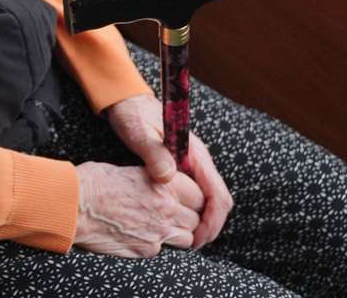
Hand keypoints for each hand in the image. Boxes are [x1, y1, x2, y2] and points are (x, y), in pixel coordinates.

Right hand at [73, 161, 203, 257]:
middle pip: (195, 219)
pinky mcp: (145, 250)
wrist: (74, 205)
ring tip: (161, 228)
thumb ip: (153, 180)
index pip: (199, 196)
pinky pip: (162, 250)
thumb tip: (160, 183)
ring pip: (186, 239)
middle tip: (174, 215)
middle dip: (188, 218)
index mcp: (165, 184)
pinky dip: (155, 245)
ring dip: (178, 234)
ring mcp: (158, 232)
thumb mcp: (130, 170)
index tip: (187, 200)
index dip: (193, 199)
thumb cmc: (95, 181)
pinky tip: (141, 236)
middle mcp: (167, 209)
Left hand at [104, 93, 234, 248]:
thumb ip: (151, 152)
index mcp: (194, 153)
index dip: (212, 221)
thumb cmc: (132, 114)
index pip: (217, 193)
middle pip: (219, 200)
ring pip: (210, 199)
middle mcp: (198, 160)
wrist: (127, 100)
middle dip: (210, 226)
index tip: (198, 239)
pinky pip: (197, 194)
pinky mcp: (183, 167)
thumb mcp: (138, 131)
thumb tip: (166, 177)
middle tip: (192, 246)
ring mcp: (192, 164)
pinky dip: (194, 212)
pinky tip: (178, 222)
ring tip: (186, 240)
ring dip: (203, 221)